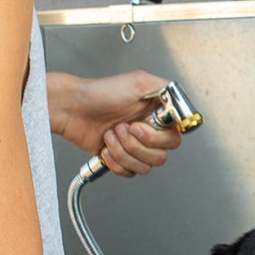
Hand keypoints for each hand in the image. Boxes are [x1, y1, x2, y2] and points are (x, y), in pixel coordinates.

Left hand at [48, 69, 180, 177]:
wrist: (72, 109)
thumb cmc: (99, 93)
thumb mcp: (138, 81)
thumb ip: (166, 89)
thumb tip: (181, 104)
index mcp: (157, 114)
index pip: (175, 136)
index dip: (158, 137)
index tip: (140, 126)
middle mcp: (149, 131)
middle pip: (161, 155)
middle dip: (137, 144)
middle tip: (122, 128)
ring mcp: (135, 146)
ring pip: (145, 166)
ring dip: (123, 152)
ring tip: (111, 134)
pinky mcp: (121, 158)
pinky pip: (130, 173)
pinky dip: (116, 162)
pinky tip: (106, 147)